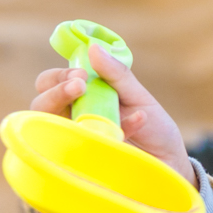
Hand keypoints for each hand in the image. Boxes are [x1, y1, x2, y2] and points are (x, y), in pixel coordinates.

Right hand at [31, 42, 195, 185]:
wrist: (172, 160)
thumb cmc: (153, 127)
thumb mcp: (138, 95)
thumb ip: (116, 73)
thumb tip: (92, 48)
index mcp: (80, 99)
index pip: (49, 83)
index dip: (58, 78)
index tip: (80, 75)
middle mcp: (72, 120)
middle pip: (40, 106)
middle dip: (54, 93)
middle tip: (79, 86)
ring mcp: (78, 143)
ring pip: (51, 130)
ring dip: (68, 113)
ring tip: (96, 106)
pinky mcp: (89, 164)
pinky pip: (90, 147)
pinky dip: (119, 130)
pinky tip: (138, 120)